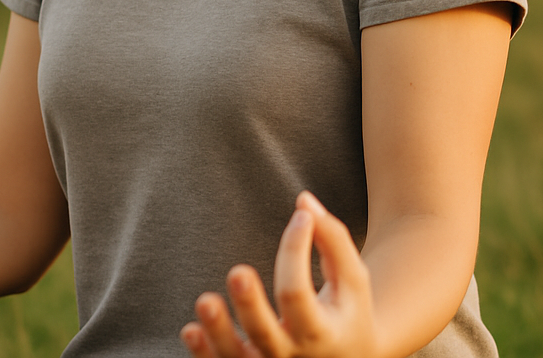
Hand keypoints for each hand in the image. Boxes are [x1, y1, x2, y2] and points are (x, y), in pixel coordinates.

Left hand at [180, 192, 377, 357]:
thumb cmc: (347, 312)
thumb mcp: (352, 281)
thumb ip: (333, 239)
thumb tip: (304, 201)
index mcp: (322, 334)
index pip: (298, 293)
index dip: (296, 250)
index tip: (302, 218)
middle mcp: (293, 357)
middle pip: (265, 334)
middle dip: (249, 305)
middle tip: (237, 273)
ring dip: (218, 333)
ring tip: (205, 302)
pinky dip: (205, 354)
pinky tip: (190, 330)